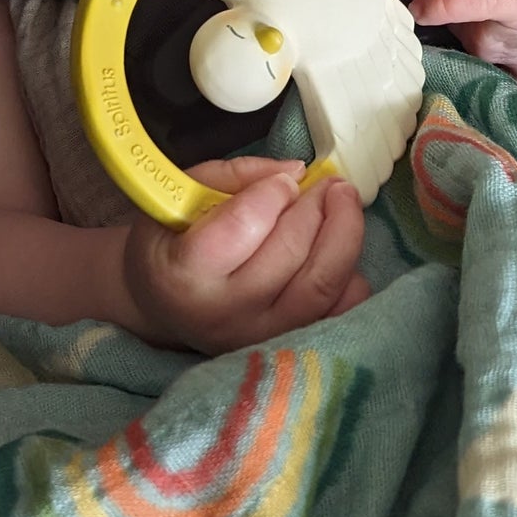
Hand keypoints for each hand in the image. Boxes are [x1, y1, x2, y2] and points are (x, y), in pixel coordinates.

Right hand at [121, 157, 369, 353]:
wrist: (165, 307)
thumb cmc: (171, 245)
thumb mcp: (180, 197)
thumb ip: (235, 176)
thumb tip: (296, 171)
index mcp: (185, 274)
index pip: (243, 225)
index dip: (274, 192)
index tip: (284, 180)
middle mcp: (225, 314)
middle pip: (290, 251)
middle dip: (316, 206)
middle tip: (325, 183)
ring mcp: (262, 336)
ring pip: (322, 283)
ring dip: (344, 234)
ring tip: (343, 201)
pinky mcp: (292, 345)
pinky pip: (341, 309)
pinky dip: (351, 274)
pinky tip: (337, 250)